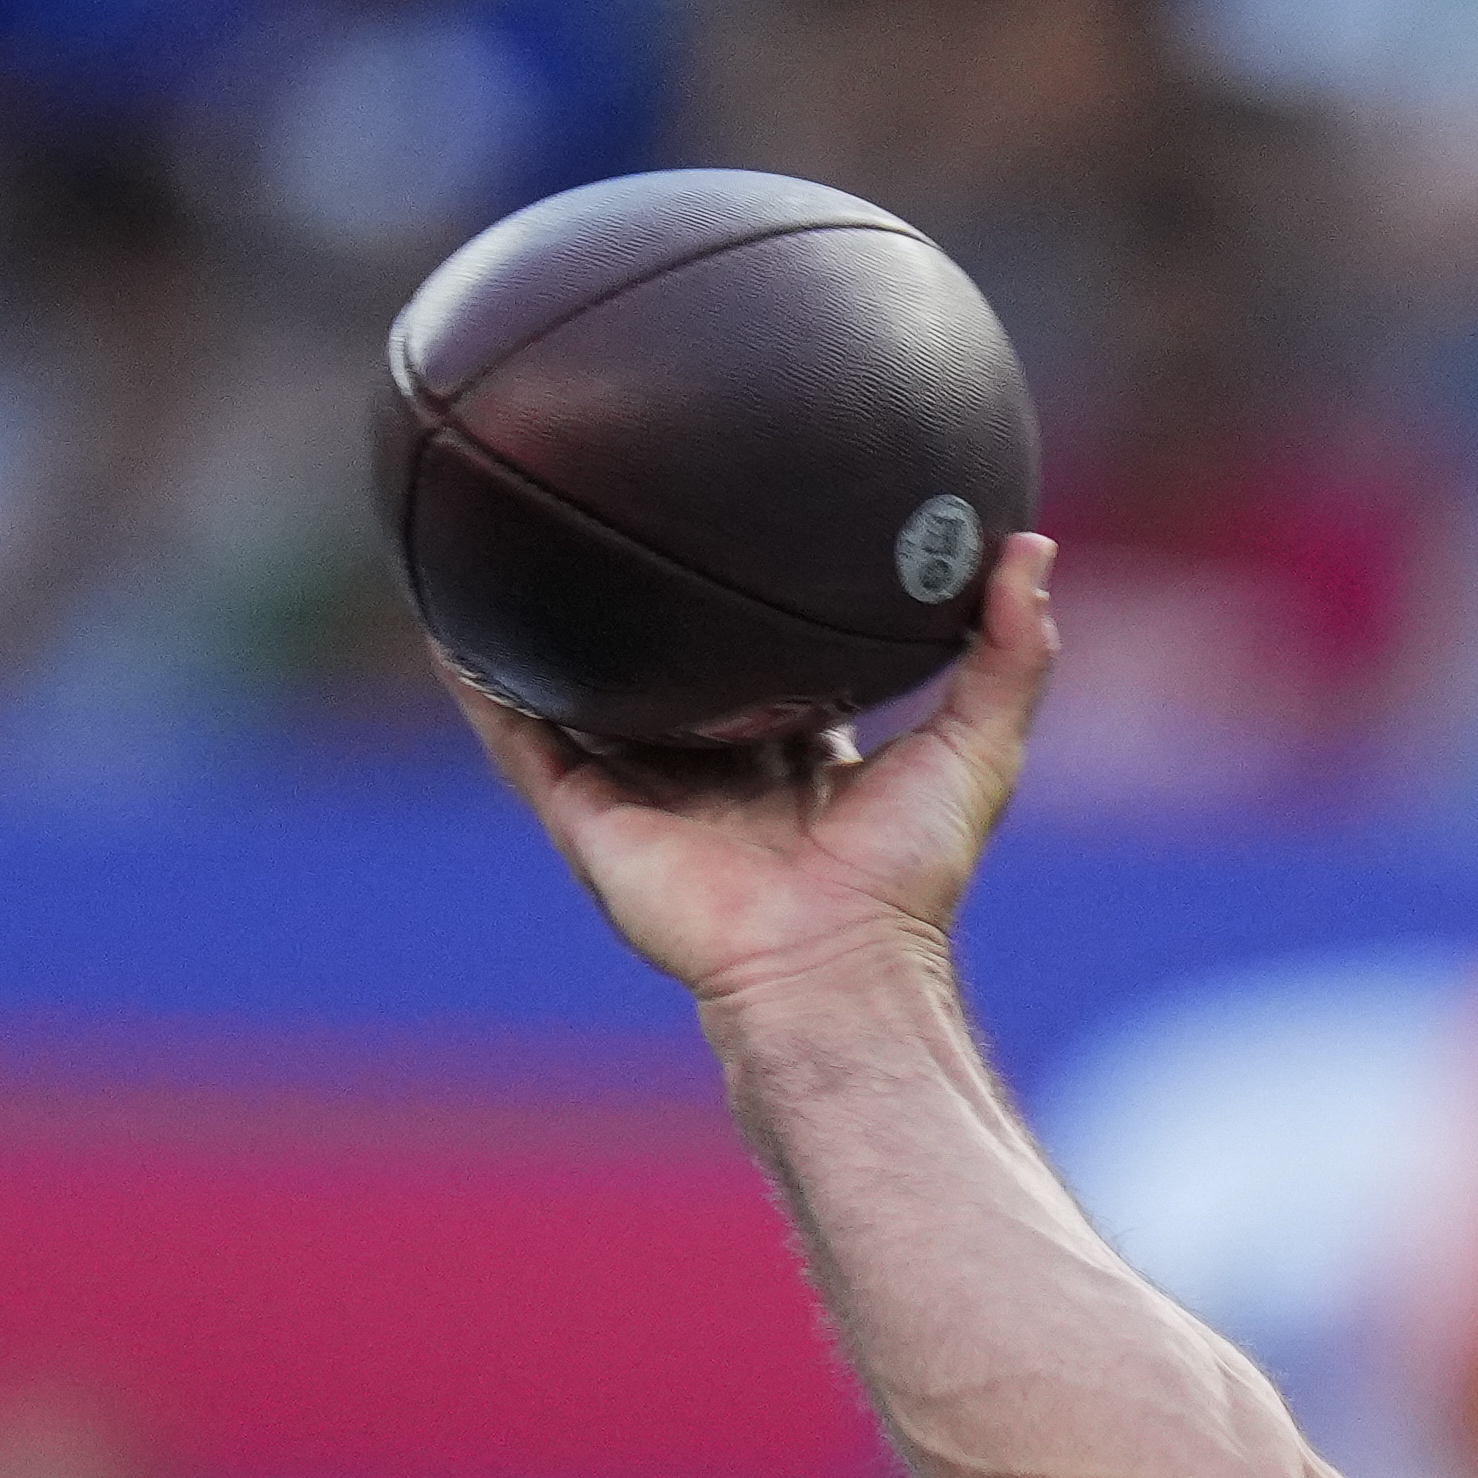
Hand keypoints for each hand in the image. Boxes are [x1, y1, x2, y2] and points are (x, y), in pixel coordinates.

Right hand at [445, 534, 1064, 1013]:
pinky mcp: (589, 824)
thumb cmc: (909, 879)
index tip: (731, 526)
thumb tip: (1032, 543)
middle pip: (658, 676)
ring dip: (534, 634)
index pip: (755, 666)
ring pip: (573, 700)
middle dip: (633, 612)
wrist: (830, 964)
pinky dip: (481, 685)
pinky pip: (520, 741)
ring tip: (493, 542)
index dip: (743, 608)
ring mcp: (643, 796)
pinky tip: (445, 619)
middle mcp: (708, 771)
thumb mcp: (978, 746)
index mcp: (789, 754)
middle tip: (608, 513)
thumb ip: (1009, 650)